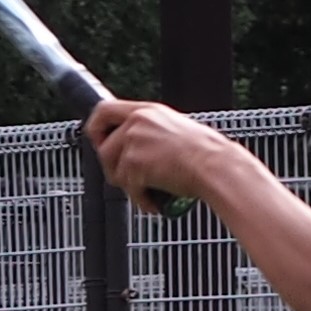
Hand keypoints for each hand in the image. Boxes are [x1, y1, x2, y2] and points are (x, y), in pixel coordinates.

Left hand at [83, 98, 231, 214]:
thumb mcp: (174, 127)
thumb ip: (150, 131)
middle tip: (127, 177)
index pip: (104, 110)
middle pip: (103, 148)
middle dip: (112, 167)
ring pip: (113, 171)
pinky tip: (155, 200)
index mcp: (146, 111)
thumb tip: (136, 146)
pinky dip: (142, 199)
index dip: (96, 128)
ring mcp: (134, 143)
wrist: (214, 165)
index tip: (100, 141)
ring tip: (147, 190)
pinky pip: (129, 189)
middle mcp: (136, 123)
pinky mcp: (135, 165)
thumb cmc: (205, 152)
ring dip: (128, 186)